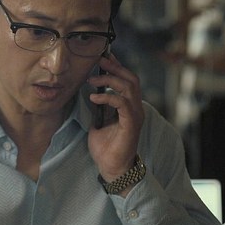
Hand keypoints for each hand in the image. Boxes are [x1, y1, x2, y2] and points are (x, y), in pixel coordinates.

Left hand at [87, 54, 144, 184]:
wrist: (112, 167)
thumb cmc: (105, 147)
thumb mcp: (98, 121)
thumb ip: (98, 107)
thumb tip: (89, 92)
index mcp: (129, 106)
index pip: (127, 80)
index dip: (116, 66)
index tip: (103, 57)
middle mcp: (136, 108)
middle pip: (131, 78)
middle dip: (115, 66)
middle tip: (99, 60)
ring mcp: (135, 115)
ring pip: (129, 87)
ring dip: (109, 79)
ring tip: (91, 79)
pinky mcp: (131, 123)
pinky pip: (122, 103)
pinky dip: (107, 96)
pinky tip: (93, 97)